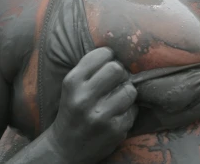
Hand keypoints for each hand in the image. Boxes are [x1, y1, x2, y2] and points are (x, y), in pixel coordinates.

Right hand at [49, 47, 137, 162]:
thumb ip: (91, 69)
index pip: (102, 54)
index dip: (109, 58)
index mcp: (72, 82)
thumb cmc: (73, 110)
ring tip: (117, 99)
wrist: (65, 148)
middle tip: (115, 82)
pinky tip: (116, 116)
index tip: (106, 66)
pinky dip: (128, 111)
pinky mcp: (114, 130)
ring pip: (130, 89)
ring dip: (126, 93)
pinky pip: (133, 110)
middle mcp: (84, 98)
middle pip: (117, 69)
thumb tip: (120, 51)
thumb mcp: (73, 87)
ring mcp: (100, 116)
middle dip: (120, 74)